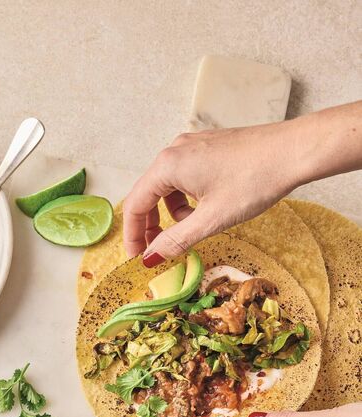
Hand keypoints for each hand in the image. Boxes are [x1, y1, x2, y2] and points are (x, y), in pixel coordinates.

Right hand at [123, 102, 361, 264]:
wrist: (293, 150)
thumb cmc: (254, 181)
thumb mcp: (211, 220)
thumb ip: (176, 240)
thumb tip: (151, 258)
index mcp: (168, 166)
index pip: (135, 205)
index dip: (133, 236)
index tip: (138, 259)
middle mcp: (174, 151)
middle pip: (148, 195)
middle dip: (151, 226)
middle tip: (159, 252)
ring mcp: (191, 146)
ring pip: (168, 187)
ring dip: (173, 214)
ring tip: (195, 229)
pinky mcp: (207, 148)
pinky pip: (185, 177)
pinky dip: (188, 199)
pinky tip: (208, 208)